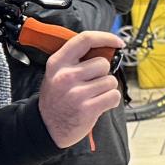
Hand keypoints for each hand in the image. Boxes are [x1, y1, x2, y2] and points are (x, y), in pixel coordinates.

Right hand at [38, 29, 123, 146]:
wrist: (47, 127)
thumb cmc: (56, 98)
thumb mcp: (57, 73)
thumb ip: (77, 60)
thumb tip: (106, 50)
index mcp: (58, 63)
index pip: (85, 39)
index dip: (106, 38)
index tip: (117, 42)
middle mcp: (66, 76)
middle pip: (103, 63)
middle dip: (103, 73)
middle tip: (91, 84)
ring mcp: (76, 93)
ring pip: (110, 81)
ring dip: (106, 89)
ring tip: (92, 96)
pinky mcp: (88, 108)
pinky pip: (114, 96)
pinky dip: (111, 100)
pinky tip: (98, 104)